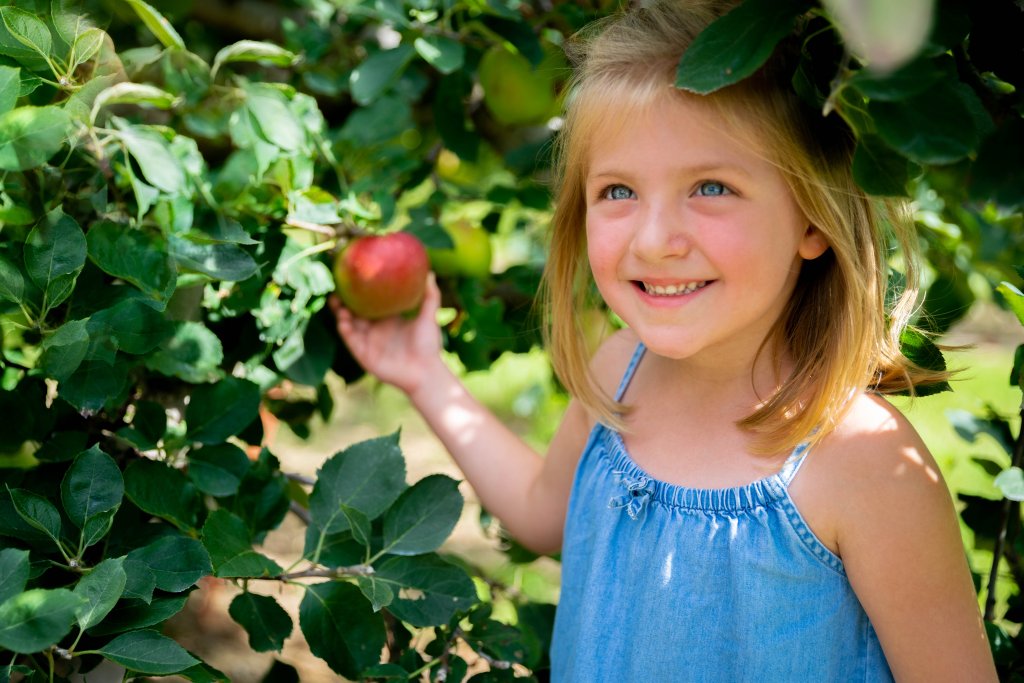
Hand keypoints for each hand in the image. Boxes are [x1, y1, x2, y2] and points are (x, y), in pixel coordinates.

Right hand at [329, 273, 443, 395]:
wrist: (425, 372)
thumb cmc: (428, 345)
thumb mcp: (429, 317)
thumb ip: (430, 296)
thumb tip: (430, 274)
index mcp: (388, 318)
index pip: (370, 301)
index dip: (360, 290)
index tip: (353, 275)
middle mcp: (375, 328)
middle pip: (354, 311)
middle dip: (344, 299)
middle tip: (337, 286)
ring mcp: (368, 341)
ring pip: (348, 323)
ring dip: (340, 313)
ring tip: (337, 301)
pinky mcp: (363, 354)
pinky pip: (350, 339)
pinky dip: (345, 329)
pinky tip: (342, 320)